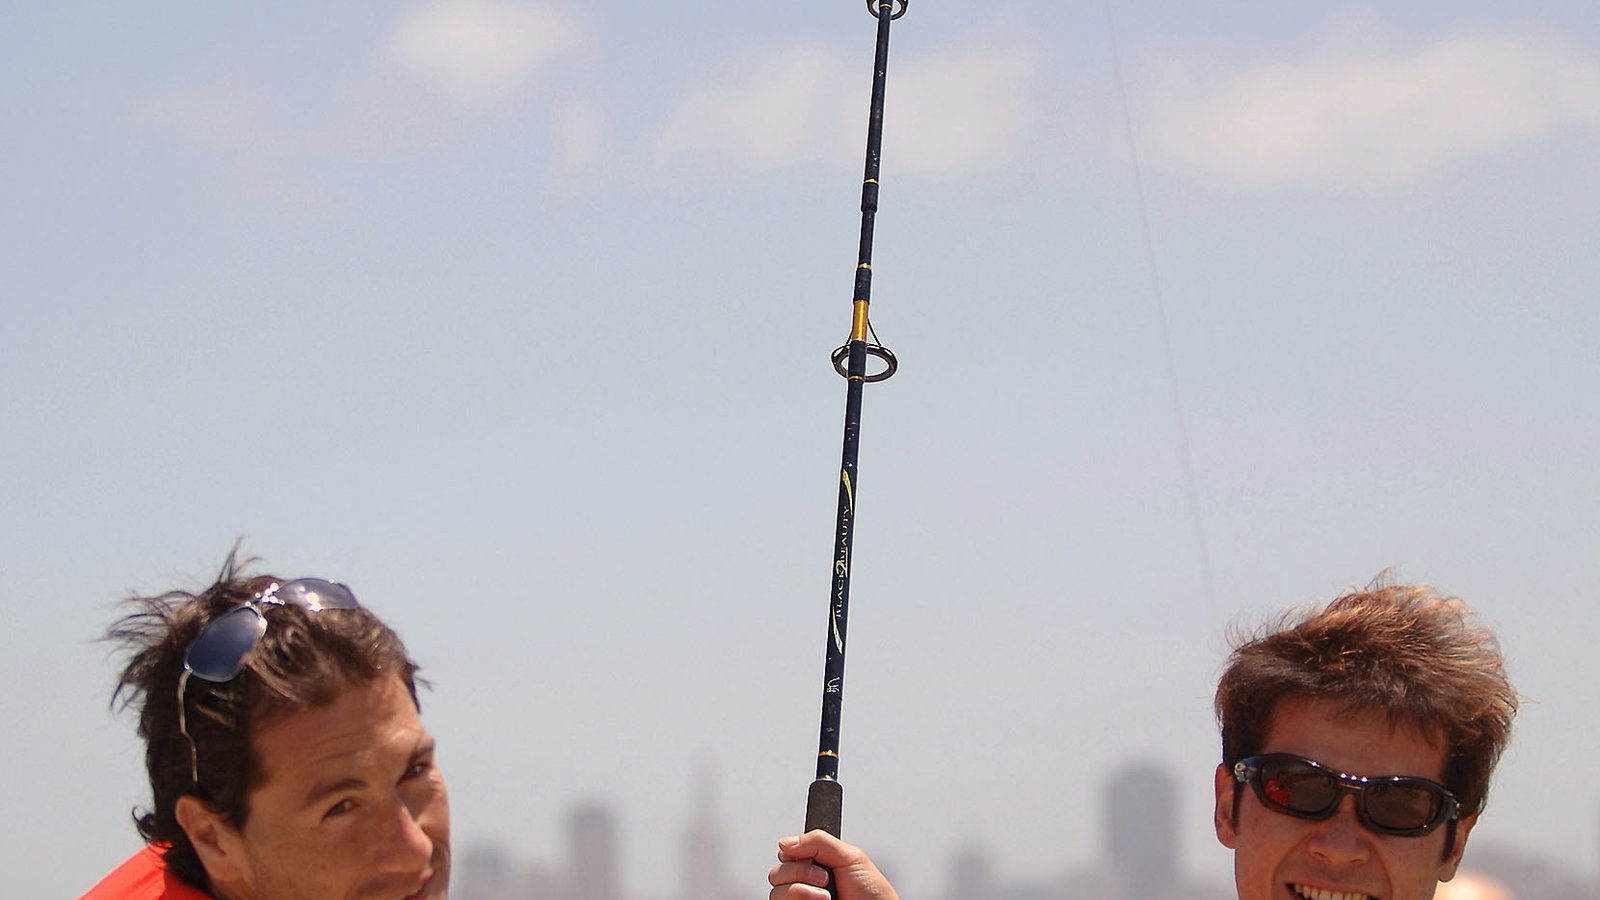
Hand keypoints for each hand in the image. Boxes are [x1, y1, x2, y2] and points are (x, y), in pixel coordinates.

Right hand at [768, 830, 899, 899]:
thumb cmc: (873, 895)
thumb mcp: (850, 857)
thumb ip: (818, 841)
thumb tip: (785, 842)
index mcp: (817, 865)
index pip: (787, 853)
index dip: (795, 853)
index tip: (813, 859)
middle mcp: (805, 884)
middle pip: (777, 872)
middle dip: (801, 873)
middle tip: (825, 879)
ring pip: (776, 892)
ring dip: (802, 891)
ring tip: (826, 897)